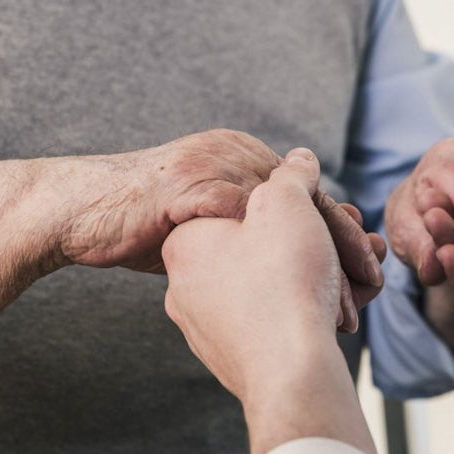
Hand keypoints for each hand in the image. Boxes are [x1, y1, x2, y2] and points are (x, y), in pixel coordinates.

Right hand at [57, 130, 382, 330]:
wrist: (79, 211)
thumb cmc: (139, 224)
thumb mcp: (204, 225)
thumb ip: (245, 230)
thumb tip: (288, 260)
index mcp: (243, 157)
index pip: (308, 196)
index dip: (340, 236)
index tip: (367, 275)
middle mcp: (237, 152)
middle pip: (310, 199)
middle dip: (345, 245)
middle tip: (374, 286)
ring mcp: (216, 163)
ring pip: (290, 211)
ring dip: (324, 256)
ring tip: (350, 301)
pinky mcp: (194, 184)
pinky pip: (252, 222)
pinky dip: (281, 259)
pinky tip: (300, 294)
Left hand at [162, 148, 383, 401]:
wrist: (291, 373)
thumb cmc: (284, 280)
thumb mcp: (288, 203)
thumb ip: (292, 175)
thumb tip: (299, 159)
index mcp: (184, 243)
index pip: (237, 207)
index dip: (293, 205)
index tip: (332, 209)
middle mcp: (184, 287)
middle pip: (258, 249)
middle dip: (314, 242)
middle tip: (356, 241)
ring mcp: (205, 328)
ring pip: (270, 287)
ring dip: (317, 275)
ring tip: (362, 273)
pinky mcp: (231, 359)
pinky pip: (272, 323)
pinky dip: (305, 310)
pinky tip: (342, 307)